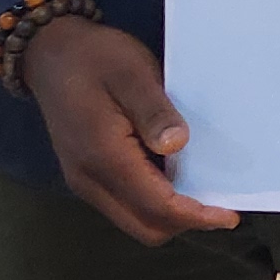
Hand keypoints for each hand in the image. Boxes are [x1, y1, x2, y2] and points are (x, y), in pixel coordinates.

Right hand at [21, 17, 239, 244]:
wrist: (50, 53)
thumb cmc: (94, 58)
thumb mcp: (132, 73)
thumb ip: (154, 112)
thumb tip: (177, 145)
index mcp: (103, 156)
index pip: (156, 206)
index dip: (195, 215)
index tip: (229, 215)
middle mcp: (89, 178)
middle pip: (145, 226)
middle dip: (185, 222)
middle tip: (219, 204)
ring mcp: (84, 179)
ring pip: (133, 219)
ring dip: (168, 213)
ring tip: (202, 190)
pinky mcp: (86, 174)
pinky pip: (124, 203)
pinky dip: (153, 201)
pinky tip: (174, 176)